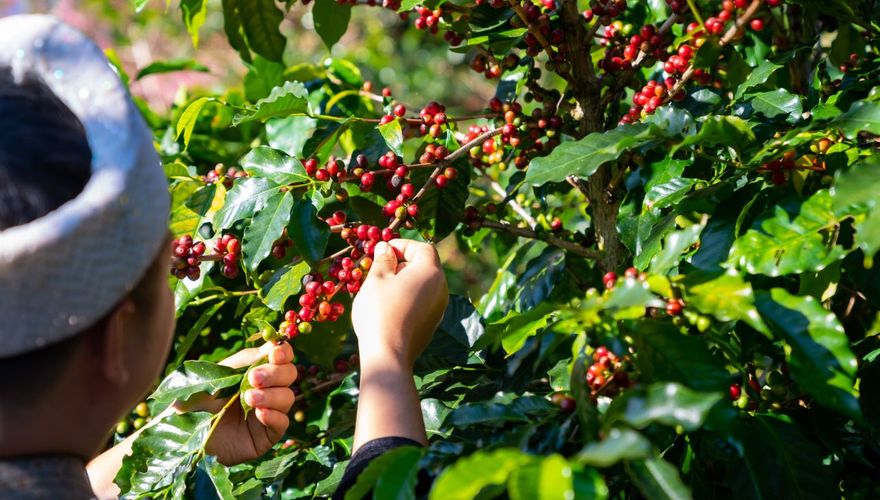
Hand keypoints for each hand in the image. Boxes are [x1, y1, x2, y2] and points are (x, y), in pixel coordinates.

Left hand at [175, 342, 296, 464]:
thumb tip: (272, 346)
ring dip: (272, 395)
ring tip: (249, 398)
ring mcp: (267, 413)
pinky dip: (275, 416)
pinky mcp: (265, 436)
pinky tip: (259, 413)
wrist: (178, 435)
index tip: (274, 354)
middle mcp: (265, 390)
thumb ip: (244, 361)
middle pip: (289, 374)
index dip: (283, 352)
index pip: (281, 357)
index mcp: (254, 371)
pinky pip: (282, 423)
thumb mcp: (216, 376)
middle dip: (275, 373)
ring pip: (288, 397)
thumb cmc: (193, 402)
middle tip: (254, 378)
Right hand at [352, 239, 448, 369]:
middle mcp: (441, 288)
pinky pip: (422, 302)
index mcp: (431, 272)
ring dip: (404, 281)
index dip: (403, 245)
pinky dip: (408, 297)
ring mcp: (439, 308)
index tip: (383, 251)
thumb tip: (386, 248)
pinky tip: (389, 306)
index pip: (423, 248)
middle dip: (403, 263)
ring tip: (381, 287)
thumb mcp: (376, 280)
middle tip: (380, 268)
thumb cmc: (380, 312)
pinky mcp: (433, 323)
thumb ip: (383, 260)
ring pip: (423, 285)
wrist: (388, 355)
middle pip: (425, 266)